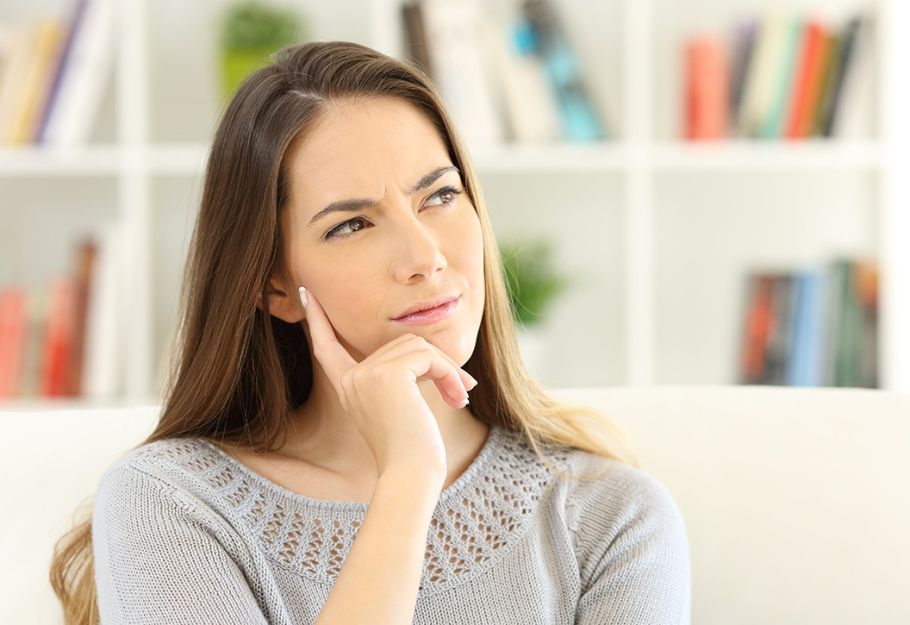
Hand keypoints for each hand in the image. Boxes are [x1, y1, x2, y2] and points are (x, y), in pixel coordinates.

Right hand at [298, 286, 477, 480]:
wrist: (410, 475)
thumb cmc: (411, 451)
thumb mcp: (399, 408)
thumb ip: (399, 377)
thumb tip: (426, 354)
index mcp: (348, 387)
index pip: (327, 347)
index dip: (318, 321)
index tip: (307, 295)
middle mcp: (352, 378)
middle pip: (401, 344)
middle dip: (436, 363)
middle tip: (461, 390)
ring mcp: (367, 374)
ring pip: (419, 347)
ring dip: (448, 370)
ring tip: (459, 397)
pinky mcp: (388, 374)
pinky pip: (428, 357)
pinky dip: (449, 374)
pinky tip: (456, 398)